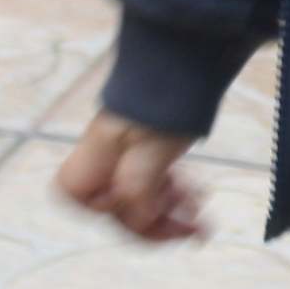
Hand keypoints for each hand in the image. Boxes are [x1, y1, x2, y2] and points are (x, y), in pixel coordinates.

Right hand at [55, 109, 209, 243]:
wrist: (184, 59)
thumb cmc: (162, 103)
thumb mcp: (152, 149)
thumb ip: (138, 188)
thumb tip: (139, 221)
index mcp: (94, 158)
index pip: (88, 202)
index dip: (118, 216)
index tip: (152, 209)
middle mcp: (104, 159)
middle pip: (120, 207)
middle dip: (157, 221)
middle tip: (196, 229)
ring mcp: (124, 154)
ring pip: (140, 198)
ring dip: (170, 211)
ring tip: (201, 214)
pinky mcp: (145, 149)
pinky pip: (153, 184)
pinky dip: (173, 196)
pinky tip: (197, 197)